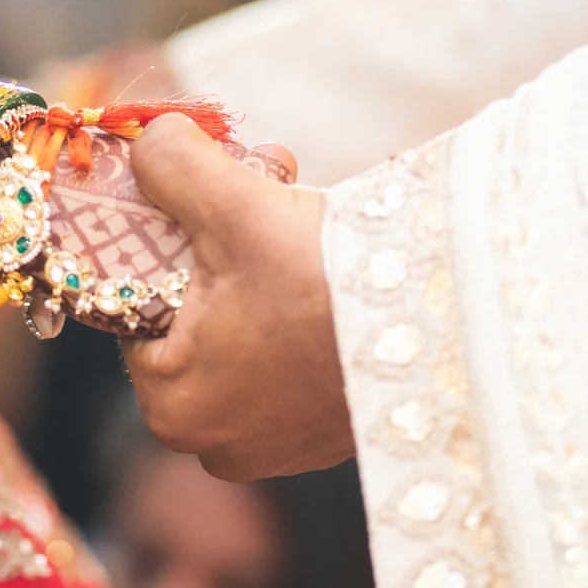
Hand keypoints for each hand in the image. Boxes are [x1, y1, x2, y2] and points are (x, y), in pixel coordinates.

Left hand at [122, 115, 351, 480]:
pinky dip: (300, 309)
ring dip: (263, 268)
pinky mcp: (325, 435)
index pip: (136, 307)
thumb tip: (146, 142)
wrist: (451, 325)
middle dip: (220, 245)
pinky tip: (332, 270)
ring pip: (243, 330)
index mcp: (171, 405)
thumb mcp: (232, 205)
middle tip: (256, 190)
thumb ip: (170, 166)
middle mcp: (217, 442)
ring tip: (303, 217)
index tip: (201, 195)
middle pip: (193, 315)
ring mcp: (275, 445)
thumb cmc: (327, 282)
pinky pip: (289, 358)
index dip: (165, 239)